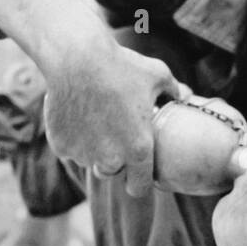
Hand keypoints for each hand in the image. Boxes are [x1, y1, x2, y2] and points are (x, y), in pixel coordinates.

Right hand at [42, 42, 182, 197]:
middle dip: (113, 158)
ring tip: (95, 116)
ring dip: (93, 148)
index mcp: (138, 149)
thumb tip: (185, 95)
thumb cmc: (121, 66)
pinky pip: (69, 149)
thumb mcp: (157, 75)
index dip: (138, 181)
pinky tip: (77, 113)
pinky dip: (73, 138)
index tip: (136, 170)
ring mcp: (83, 155)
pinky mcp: (61, 146)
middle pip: (112, 172)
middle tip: (113, 130)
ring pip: (89, 160)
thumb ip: (174, 91)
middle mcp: (110, 159)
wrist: (76, 58)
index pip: (139, 188)